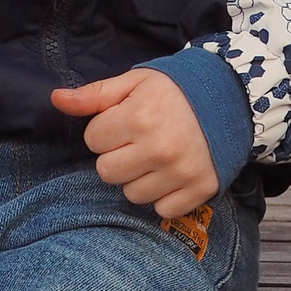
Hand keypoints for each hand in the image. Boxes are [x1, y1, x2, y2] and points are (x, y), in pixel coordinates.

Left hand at [53, 69, 219, 218]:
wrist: (233, 97)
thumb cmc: (177, 89)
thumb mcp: (136, 82)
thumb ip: (95, 94)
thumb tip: (56, 99)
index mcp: (141, 116)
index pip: (93, 140)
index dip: (108, 129)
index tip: (129, 121)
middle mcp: (160, 147)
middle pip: (107, 172)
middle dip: (119, 156)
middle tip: (142, 140)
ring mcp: (182, 171)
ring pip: (131, 194)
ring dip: (140, 178)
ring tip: (158, 156)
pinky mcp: (201, 188)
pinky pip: (162, 209)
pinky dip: (165, 195)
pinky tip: (173, 173)